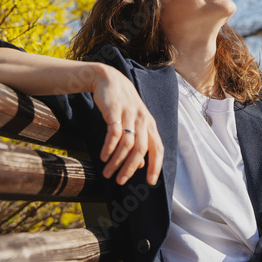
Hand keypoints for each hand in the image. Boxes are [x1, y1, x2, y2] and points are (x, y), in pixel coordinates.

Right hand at [91, 64, 163, 185]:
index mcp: (150, 124)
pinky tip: (103, 156)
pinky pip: (114, 133)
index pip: (158, 148)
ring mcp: (129, 114)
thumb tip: (140, 166)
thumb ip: (140, 142)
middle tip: (120, 181)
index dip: (156, 166)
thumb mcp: (135, 122)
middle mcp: (143, 120)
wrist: (109, 79)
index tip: (150, 182)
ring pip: (127, 143)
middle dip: (130, 168)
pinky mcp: (114, 110)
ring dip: (116, 161)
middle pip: (141, 149)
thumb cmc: (123, 104)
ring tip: (107, 173)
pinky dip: (109, 147)